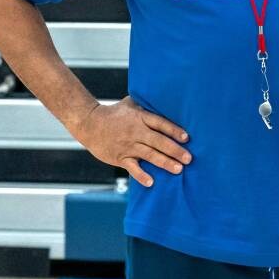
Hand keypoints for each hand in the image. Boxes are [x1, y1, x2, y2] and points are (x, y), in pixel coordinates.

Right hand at [67, 96, 191, 187]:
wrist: (90, 124)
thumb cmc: (114, 113)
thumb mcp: (131, 103)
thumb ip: (147, 103)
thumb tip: (165, 97)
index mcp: (140, 117)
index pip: (160, 124)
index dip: (174, 130)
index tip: (186, 138)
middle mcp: (136, 131)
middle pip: (158, 141)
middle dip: (175, 150)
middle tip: (189, 158)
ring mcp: (128, 145)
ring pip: (149, 155)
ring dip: (164, 162)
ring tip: (178, 169)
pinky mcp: (120, 157)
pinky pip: (132, 168)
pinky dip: (141, 175)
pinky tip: (151, 182)